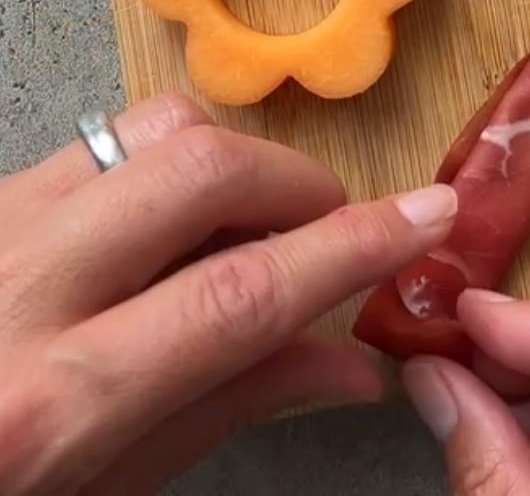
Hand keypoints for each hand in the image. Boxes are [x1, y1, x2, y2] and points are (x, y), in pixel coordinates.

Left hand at [0, 93, 457, 495]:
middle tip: (324, 227)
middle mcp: (14, 289)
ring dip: (234, 160)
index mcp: (49, 403)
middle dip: (297, 184)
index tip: (428, 213)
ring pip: (153, 128)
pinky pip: (107, 137)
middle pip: (201, 171)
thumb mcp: (106, 487)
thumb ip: (232, 407)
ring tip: (246, 224)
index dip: (354, 245)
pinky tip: (172, 221)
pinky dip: (172, 163)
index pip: (243, 295)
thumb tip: (352, 363)